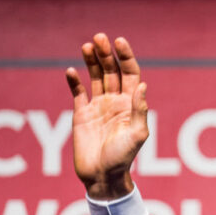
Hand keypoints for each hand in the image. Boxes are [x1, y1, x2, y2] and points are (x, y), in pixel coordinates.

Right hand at [65, 33, 148, 199]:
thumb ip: (139, 110)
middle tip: (99, 38)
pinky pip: (78, 93)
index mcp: (131, 105)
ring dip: (92, 61)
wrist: (101, 176)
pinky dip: (75, 81)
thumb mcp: (137, 135)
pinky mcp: (82, 114)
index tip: (119, 42)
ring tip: (87, 46)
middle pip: (112, 71)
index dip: (126, 57)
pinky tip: (72, 71)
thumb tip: (142, 85)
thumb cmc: (123, 158)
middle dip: (107, 54)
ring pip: (96, 77)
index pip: (131, 74)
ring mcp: (98, 107)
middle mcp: (115, 102)